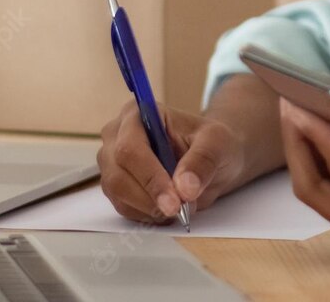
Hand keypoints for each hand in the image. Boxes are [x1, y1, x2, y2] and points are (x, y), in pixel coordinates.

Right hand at [97, 99, 245, 222]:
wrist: (212, 159)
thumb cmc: (211, 143)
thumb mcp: (217, 143)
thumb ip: (202, 161)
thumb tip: (184, 188)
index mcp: (137, 114)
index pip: (130, 148)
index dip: (150, 177)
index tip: (174, 200)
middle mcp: (117, 136)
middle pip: (118, 174)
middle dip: (150, 198)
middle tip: (179, 210)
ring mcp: (112, 162)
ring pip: (118, 194)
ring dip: (150, 208)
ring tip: (180, 206)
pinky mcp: (115, 186)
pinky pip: (124, 208)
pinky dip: (147, 215)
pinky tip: (168, 208)